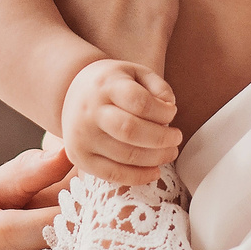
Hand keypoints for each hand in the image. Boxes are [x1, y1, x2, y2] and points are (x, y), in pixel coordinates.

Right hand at [61, 56, 180, 184]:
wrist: (73, 94)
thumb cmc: (112, 84)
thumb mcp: (135, 72)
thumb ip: (157, 86)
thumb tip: (169, 107)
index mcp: (105, 86)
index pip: (139, 102)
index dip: (162, 112)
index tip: (172, 113)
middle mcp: (89, 111)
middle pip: (130, 131)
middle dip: (161, 138)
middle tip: (176, 138)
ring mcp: (82, 137)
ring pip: (125, 155)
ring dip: (155, 158)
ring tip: (170, 153)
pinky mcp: (80, 158)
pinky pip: (112, 174)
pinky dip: (138, 177)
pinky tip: (154, 171)